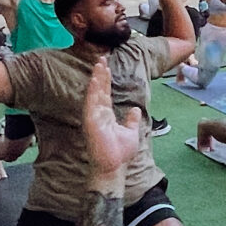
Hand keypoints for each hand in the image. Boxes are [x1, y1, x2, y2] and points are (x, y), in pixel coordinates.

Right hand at [80, 57, 142, 191]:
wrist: (114, 167)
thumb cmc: (120, 153)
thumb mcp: (130, 132)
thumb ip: (131, 120)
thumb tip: (135, 110)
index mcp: (106, 115)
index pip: (105, 93)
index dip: (106, 79)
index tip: (107, 65)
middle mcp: (98, 114)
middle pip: (99, 90)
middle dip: (101, 73)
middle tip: (102, 57)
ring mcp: (93, 117)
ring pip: (95, 93)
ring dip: (97, 78)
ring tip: (100, 63)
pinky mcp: (90, 121)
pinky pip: (91, 102)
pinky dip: (94, 89)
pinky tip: (97, 78)